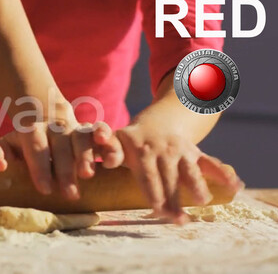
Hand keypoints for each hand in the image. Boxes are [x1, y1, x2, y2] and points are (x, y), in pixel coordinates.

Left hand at [0, 113, 123, 199]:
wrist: (46, 119)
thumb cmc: (25, 144)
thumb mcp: (10, 145)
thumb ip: (0, 153)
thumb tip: (0, 166)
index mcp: (32, 129)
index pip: (35, 146)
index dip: (40, 167)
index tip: (46, 189)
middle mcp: (55, 126)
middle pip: (60, 144)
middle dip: (65, 169)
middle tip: (69, 194)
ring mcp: (75, 127)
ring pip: (82, 136)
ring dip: (85, 156)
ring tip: (87, 176)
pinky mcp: (92, 131)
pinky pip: (102, 131)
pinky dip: (107, 141)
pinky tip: (110, 158)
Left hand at [116, 123, 243, 223]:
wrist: (157, 121)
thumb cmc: (131, 139)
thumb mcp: (116, 140)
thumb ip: (110, 150)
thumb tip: (107, 159)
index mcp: (142, 151)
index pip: (149, 177)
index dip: (154, 195)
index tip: (159, 212)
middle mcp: (164, 150)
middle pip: (169, 179)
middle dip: (174, 201)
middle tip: (179, 222)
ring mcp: (181, 151)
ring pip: (190, 171)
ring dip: (197, 187)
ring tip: (202, 203)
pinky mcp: (195, 152)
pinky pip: (209, 162)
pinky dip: (223, 173)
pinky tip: (235, 185)